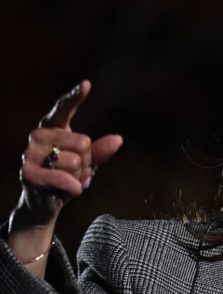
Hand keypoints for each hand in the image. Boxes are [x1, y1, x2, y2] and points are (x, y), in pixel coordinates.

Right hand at [11, 80, 122, 228]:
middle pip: (83, 143)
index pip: (63, 109)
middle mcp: (38, 136)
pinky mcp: (27, 173)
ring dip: (79, 176)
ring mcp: (29, 153)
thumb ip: (101, 151)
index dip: (74, 97)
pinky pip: (64, 178)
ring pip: (75, 161)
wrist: (46, 203)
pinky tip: (69, 190)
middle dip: (87, 162)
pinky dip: (74, 187)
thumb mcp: (88, 163)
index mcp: (53, 128)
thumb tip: (118, 139)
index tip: (87, 84)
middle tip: (76, 171)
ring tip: (68, 180)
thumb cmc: (68, 176)